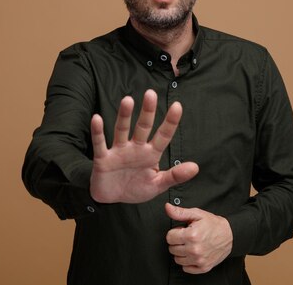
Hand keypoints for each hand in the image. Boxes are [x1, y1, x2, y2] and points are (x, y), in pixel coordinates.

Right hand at [90, 89, 198, 203]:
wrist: (111, 199)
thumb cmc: (136, 188)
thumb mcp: (157, 185)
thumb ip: (174, 176)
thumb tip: (195, 167)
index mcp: (151, 154)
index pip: (163, 136)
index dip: (170, 122)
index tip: (177, 106)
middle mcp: (135, 148)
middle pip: (143, 127)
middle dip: (147, 112)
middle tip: (151, 93)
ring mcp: (119, 151)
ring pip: (122, 130)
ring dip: (124, 116)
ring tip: (128, 100)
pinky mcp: (103, 159)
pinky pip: (100, 143)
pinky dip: (98, 132)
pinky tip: (97, 118)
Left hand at [165, 203, 232, 273]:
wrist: (230, 235)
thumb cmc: (213, 224)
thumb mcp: (197, 214)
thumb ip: (180, 212)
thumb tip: (167, 207)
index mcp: (191, 235)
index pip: (169, 237)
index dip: (175, 232)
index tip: (182, 230)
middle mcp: (194, 249)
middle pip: (172, 249)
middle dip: (177, 242)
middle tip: (187, 237)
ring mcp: (199, 260)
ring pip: (177, 259)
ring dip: (181, 252)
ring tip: (190, 245)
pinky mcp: (203, 267)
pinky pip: (186, 268)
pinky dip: (188, 262)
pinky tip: (193, 254)